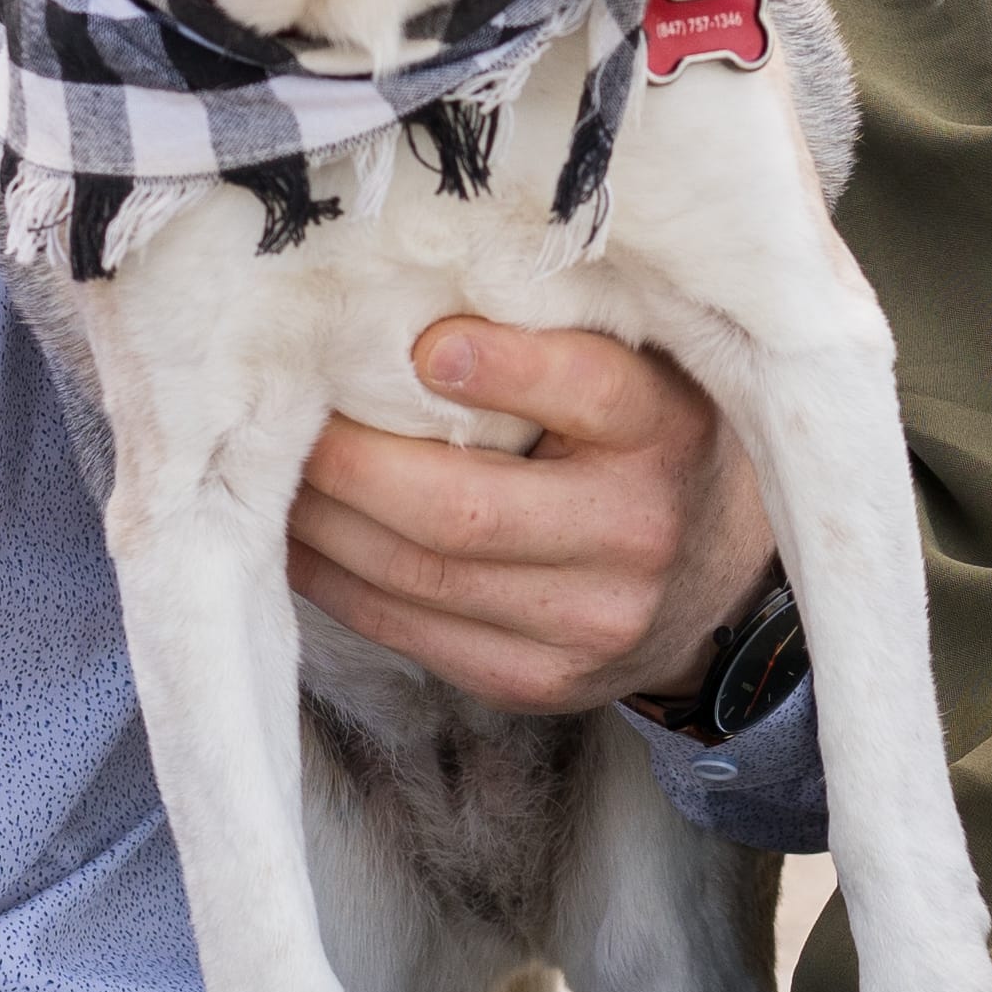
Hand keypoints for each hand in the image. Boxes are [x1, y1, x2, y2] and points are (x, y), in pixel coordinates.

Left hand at [290, 312, 779, 713]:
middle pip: (465, 511)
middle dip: (351, 465)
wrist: (714, 575)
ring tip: (276, 475)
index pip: (591, 390)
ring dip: (325, 527)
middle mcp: (639, 534)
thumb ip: (553, 333)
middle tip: (287, 416)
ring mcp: (593, 623)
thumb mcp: (637, 368)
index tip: (425, 345)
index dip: (503, 367)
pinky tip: (303, 542)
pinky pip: (415, 636)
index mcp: (667, 431)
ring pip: (422, 579)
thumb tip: (404, 308)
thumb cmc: (646, 441)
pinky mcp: (542, 682)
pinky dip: (341, 586)